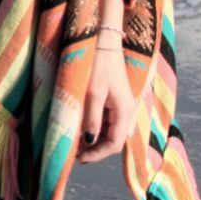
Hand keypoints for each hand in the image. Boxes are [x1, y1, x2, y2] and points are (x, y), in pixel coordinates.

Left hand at [76, 42, 136, 162]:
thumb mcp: (92, 93)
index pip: (114, 144)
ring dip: (94, 140)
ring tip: (74, 144)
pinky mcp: (114, 100)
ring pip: (109, 132)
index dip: (97, 155)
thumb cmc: (98, 64)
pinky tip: (80, 129)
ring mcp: (121, 106)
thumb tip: (89, 143)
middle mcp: (127, 111)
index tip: (78, 159)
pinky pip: (106, 121)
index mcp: (125, 111)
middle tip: (73, 154)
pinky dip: (94, 129)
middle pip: (113, 140)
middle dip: (95, 150)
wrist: (103, 40)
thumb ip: (92, 119)